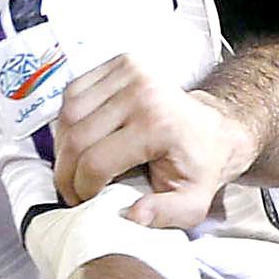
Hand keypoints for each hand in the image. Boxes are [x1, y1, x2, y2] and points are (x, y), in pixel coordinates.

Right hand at [56, 54, 258, 227]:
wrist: (214, 129)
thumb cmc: (200, 167)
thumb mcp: (193, 203)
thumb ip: (166, 214)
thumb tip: (133, 216)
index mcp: (157, 124)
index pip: (96, 161)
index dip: (82, 188)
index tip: (86, 201)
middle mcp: (141, 91)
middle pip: (76, 137)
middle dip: (66, 172)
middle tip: (72, 190)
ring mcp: (130, 71)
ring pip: (67, 113)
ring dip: (63, 145)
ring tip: (75, 166)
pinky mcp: (121, 62)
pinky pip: (73, 92)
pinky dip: (68, 119)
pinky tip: (80, 138)